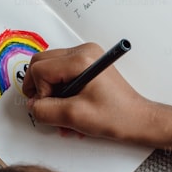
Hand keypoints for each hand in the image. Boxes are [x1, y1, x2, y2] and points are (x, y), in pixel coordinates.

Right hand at [21, 43, 152, 141]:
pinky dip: (60, 92)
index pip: (40, 68)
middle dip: (41, 89)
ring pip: (50, 69)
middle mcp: (83, 51)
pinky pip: (61, 74)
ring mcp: (85, 57)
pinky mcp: (86, 65)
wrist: (138, 120)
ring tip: (62, 113)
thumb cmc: (115, 116)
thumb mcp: (74, 117)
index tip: (51, 108)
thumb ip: (46, 110)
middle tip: (47, 108)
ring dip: (51, 93)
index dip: (39, 91)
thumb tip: (32, 105)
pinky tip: (69, 109)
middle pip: (42, 63)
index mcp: (81, 59)